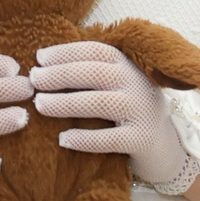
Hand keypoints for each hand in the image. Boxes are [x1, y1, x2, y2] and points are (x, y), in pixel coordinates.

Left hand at [32, 41, 188, 187]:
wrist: (166, 148)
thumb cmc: (131, 113)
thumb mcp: (119, 86)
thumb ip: (94, 74)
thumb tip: (46, 65)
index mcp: (128, 67)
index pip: (96, 51)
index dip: (66, 52)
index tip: (39, 57)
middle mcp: (136, 85)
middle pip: (95, 73)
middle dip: (60, 74)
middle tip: (33, 80)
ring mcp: (141, 112)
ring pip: (100, 103)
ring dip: (66, 102)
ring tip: (39, 105)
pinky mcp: (141, 140)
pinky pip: (109, 138)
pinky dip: (84, 139)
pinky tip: (63, 139)